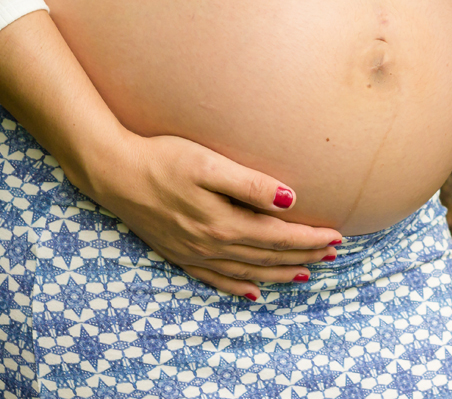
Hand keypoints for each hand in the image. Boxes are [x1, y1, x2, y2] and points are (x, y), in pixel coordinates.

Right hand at [92, 132, 342, 300]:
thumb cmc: (164, 159)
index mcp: (224, 222)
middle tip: (333, 255)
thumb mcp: (210, 164)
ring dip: (278, 273)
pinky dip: (237, 287)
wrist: (114, 172)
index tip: (337, 237)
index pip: (280, 236)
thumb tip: (289, 201)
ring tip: (305, 274)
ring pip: (247, 272)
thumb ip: (251, 185)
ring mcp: (193, 253)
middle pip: (268, 257)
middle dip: (303, 256)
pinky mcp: (178, 254)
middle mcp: (211, 244)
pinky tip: (251, 292)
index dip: (311, 238)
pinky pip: (214, 279)